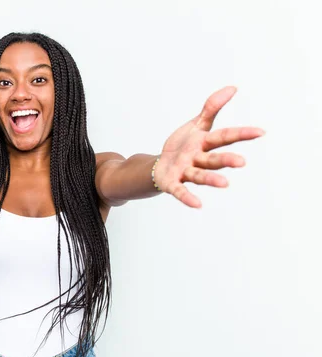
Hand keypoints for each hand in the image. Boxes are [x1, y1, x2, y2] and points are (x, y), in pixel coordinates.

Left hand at [153, 86, 264, 207]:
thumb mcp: (195, 125)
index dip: (241, 134)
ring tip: (224, 184)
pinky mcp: (172, 183)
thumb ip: (211, 108)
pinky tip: (197, 205)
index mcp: (204, 143)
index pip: (224, 136)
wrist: (159, 166)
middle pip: (213, 158)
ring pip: (199, 175)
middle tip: (241, 162)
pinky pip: (180, 191)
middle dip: (226, 160)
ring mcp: (185, 172)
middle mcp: (198, 159)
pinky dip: (188, 197)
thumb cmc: (182, 147)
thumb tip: (233, 88)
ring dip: (211, 179)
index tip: (261, 132)